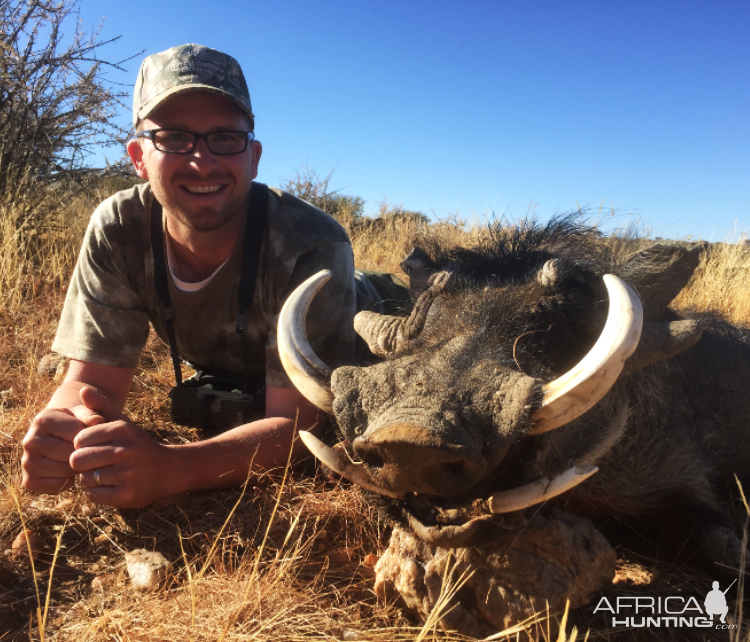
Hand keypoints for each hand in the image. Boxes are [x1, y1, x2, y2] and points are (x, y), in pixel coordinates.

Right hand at [22, 385, 109, 494]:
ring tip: (75, 458)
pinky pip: (58, 486)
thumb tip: (97, 421)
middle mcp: (30, 441)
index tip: (89, 435)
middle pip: (70, 454)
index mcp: (43, 420)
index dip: (89, 437)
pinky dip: (68, 481)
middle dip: (83, 453)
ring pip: (65, 471)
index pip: (77, 434)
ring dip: (76, 468)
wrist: (57, 437)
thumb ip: (90, 414)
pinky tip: (67, 470)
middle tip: (84, 450)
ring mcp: (27, 462)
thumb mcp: (83, 413)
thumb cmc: (75, 422)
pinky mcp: (29, 481)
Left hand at [69, 386, 176, 507]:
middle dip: (81, 464)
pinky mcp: (127, 495)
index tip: (94, 448)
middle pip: (78, 460)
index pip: (79, 440)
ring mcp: (127, 474)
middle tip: (94, 464)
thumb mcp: (123, 423)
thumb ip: (101, 406)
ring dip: (89, 479)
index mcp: (121, 430)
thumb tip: (83, 388)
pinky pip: (94, 495)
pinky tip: (109, 486)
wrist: (170, 470)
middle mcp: (125, 451)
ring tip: (103, 474)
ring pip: (85, 479)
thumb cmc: (138, 445)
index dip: (82, 446)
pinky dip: (96, 493)